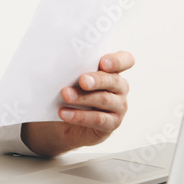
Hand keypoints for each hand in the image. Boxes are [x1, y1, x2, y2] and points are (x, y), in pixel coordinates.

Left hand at [20, 50, 134, 156]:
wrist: (67, 120)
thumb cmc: (73, 92)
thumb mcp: (73, 78)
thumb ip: (74, 69)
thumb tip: (57, 63)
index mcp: (113, 70)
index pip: (126, 60)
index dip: (117, 61)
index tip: (103, 62)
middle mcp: (119, 87)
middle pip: (113, 80)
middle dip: (96, 80)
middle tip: (82, 80)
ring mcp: (119, 106)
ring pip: (103, 99)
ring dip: (83, 98)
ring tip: (65, 95)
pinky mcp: (112, 123)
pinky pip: (97, 119)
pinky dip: (80, 116)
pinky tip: (64, 113)